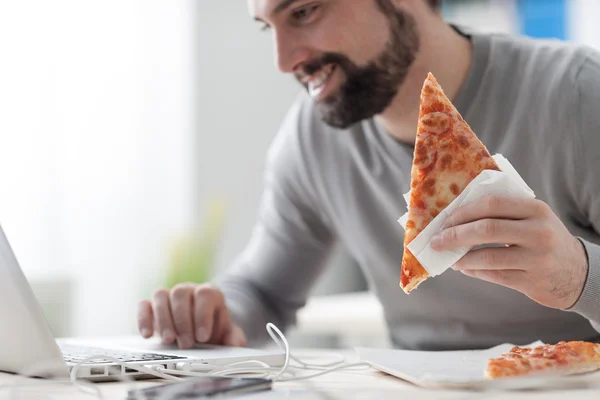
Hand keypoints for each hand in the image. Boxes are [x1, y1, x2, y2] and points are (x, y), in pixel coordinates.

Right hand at [137, 283, 246, 348]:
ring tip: (169, 341)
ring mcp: (169, 296)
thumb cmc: (213, 329)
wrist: (199, 330)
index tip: (203, 337)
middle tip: (186, 344)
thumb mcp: (228, 334)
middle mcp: (188, 290)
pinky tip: (148, 335)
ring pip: (160, 295)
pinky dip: (143, 318)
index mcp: (209, 293)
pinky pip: (143, 304)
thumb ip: (234, 338)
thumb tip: (235, 343)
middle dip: (183, 321)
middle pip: (180, 293)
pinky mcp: (152, 305)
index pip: (205, 294)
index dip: (203, 315)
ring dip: (163, 319)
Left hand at [430, 195, 588, 309]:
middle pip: (487, 229)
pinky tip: (463, 267)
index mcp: (536, 209)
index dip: (464, 211)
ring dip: (461, 257)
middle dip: (456, 235)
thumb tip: (456, 215)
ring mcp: (536, 259)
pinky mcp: (532, 281)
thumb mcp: (533, 218)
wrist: (578, 272)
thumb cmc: (542, 239)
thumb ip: (503, 211)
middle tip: (436, 240)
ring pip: (488, 257)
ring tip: (448, 257)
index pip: (492, 204)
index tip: (445, 220)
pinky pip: (494, 275)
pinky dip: (473, 271)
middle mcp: (538, 232)